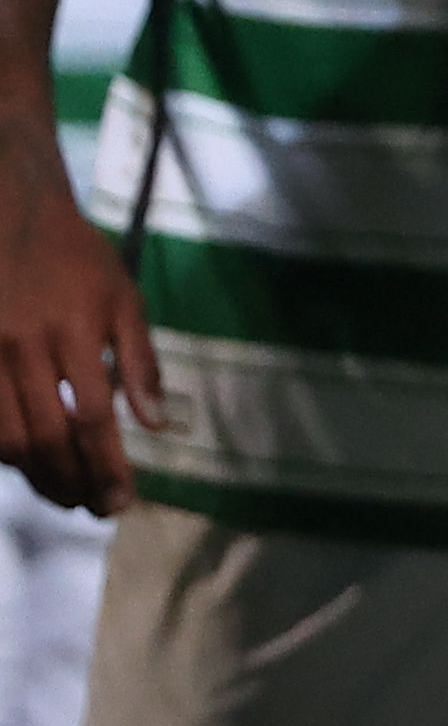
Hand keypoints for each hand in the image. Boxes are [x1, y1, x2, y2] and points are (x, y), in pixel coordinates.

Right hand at [0, 171, 154, 516]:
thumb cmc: (77, 258)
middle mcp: (27, 350)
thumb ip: (140, 361)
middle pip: (47, 439)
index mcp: (76, 334)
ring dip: (38, 477)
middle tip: (96, 507)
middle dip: (73, 483)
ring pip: (8, 439)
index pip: (93, 419)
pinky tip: (28, 463)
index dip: (108, 467)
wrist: (10, 218)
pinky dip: (6, 452)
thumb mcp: (123, 298)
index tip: (123, 501)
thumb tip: (155, 422)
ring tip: (67, 494)